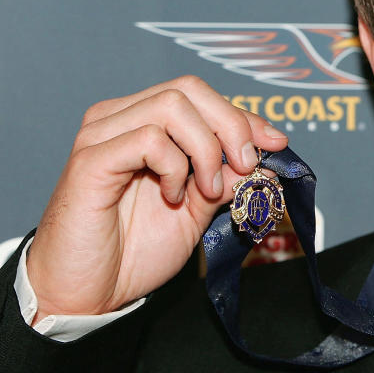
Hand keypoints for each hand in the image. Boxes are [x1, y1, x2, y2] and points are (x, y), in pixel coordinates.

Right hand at [25, 75, 287, 319]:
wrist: (88, 294)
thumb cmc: (133, 251)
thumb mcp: (197, 209)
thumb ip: (225, 177)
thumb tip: (266, 156)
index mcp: (142, 123)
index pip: (201, 96)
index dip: (243, 116)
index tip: (275, 142)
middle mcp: (118, 118)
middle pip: (188, 88)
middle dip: (230, 125)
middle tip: (243, 167)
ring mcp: (101, 135)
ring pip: (172, 105)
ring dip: (204, 149)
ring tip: (205, 190)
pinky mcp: (90, 160)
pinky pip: (147, 138)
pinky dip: (174, 166)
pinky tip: (172, 196)